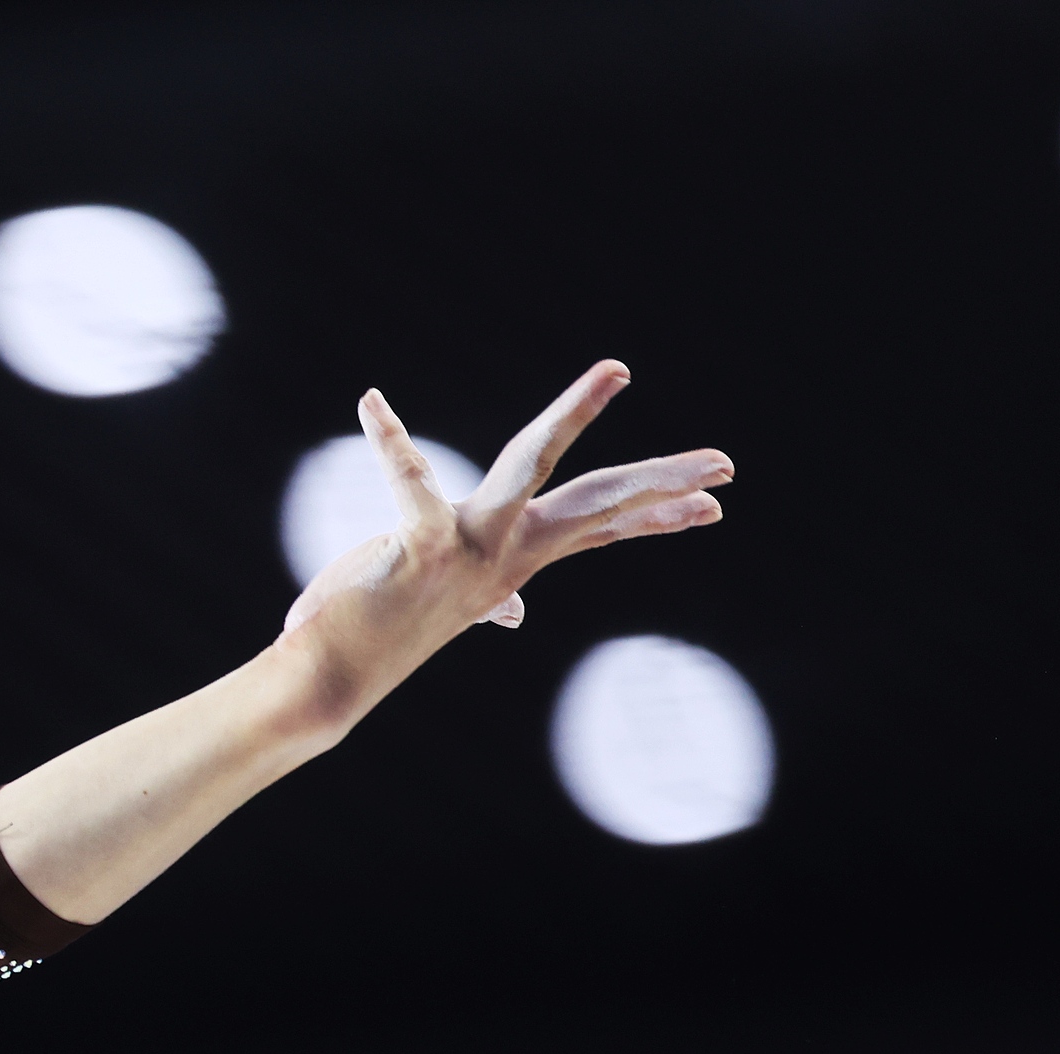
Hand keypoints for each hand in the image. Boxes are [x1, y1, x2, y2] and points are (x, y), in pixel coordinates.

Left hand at [279, 359, 730, 711]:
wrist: (332, 677)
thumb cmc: (381, 629)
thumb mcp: (449, 607)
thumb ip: (487, 597)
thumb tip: (512, 613)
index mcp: (514, 560)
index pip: (601, 530)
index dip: (658, 517)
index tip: (716, 505)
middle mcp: (502, 554)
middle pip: (596, 502)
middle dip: (661, 480)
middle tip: (727, 465)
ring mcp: (467, 548)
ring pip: (530, 467)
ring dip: (572, 415)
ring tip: (616, 371)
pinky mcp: (419, 547)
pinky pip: (409, 484)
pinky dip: (389, 442)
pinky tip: (372, 404)